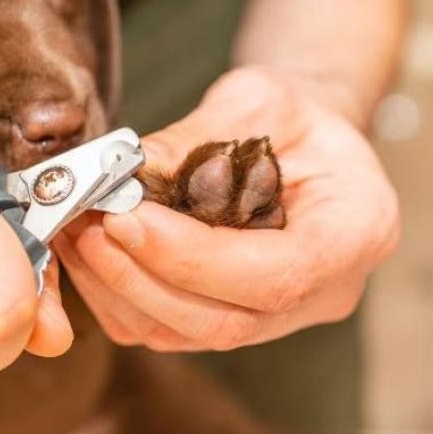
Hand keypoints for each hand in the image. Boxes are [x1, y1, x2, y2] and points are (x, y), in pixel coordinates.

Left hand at [57, 66, 398, 351]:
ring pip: (189, 334)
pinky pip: (172, 327)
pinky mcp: (238, 312)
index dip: (194, 258)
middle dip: (144, 277)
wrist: (307, 137)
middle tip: (88, 226)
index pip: (275, 276)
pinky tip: (92, 251)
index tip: (126, 218)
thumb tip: (122, 176)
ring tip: (77, 232)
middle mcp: (324, 290)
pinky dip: (122, 295)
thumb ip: (197, 140)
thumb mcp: (258, 100)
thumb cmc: (295, 112)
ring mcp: (280, 313)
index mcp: (355, 232)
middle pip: (226, 321)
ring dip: (121, 288)